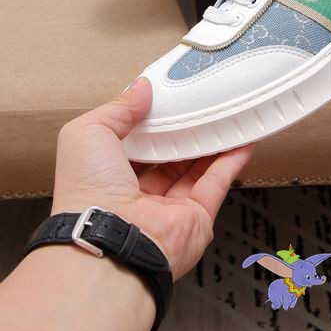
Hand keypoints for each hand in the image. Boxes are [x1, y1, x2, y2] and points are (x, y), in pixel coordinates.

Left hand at [52, 77, 252, 278]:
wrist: (111, 243)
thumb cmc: (88, 194)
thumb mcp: (88, 133)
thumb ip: (117, 108)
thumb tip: (140, 88)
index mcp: (107, 174)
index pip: (134, 141)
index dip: (150, 119)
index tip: (168, 98)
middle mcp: (137, 193)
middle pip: (168, 155)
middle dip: (184, 130)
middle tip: (200, 104)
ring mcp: (169, 207)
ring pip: (196, 167)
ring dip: (212, 142)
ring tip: (227, 114)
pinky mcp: (197, 217)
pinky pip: (217, 183)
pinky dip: (232, 161)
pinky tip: (242, 139)